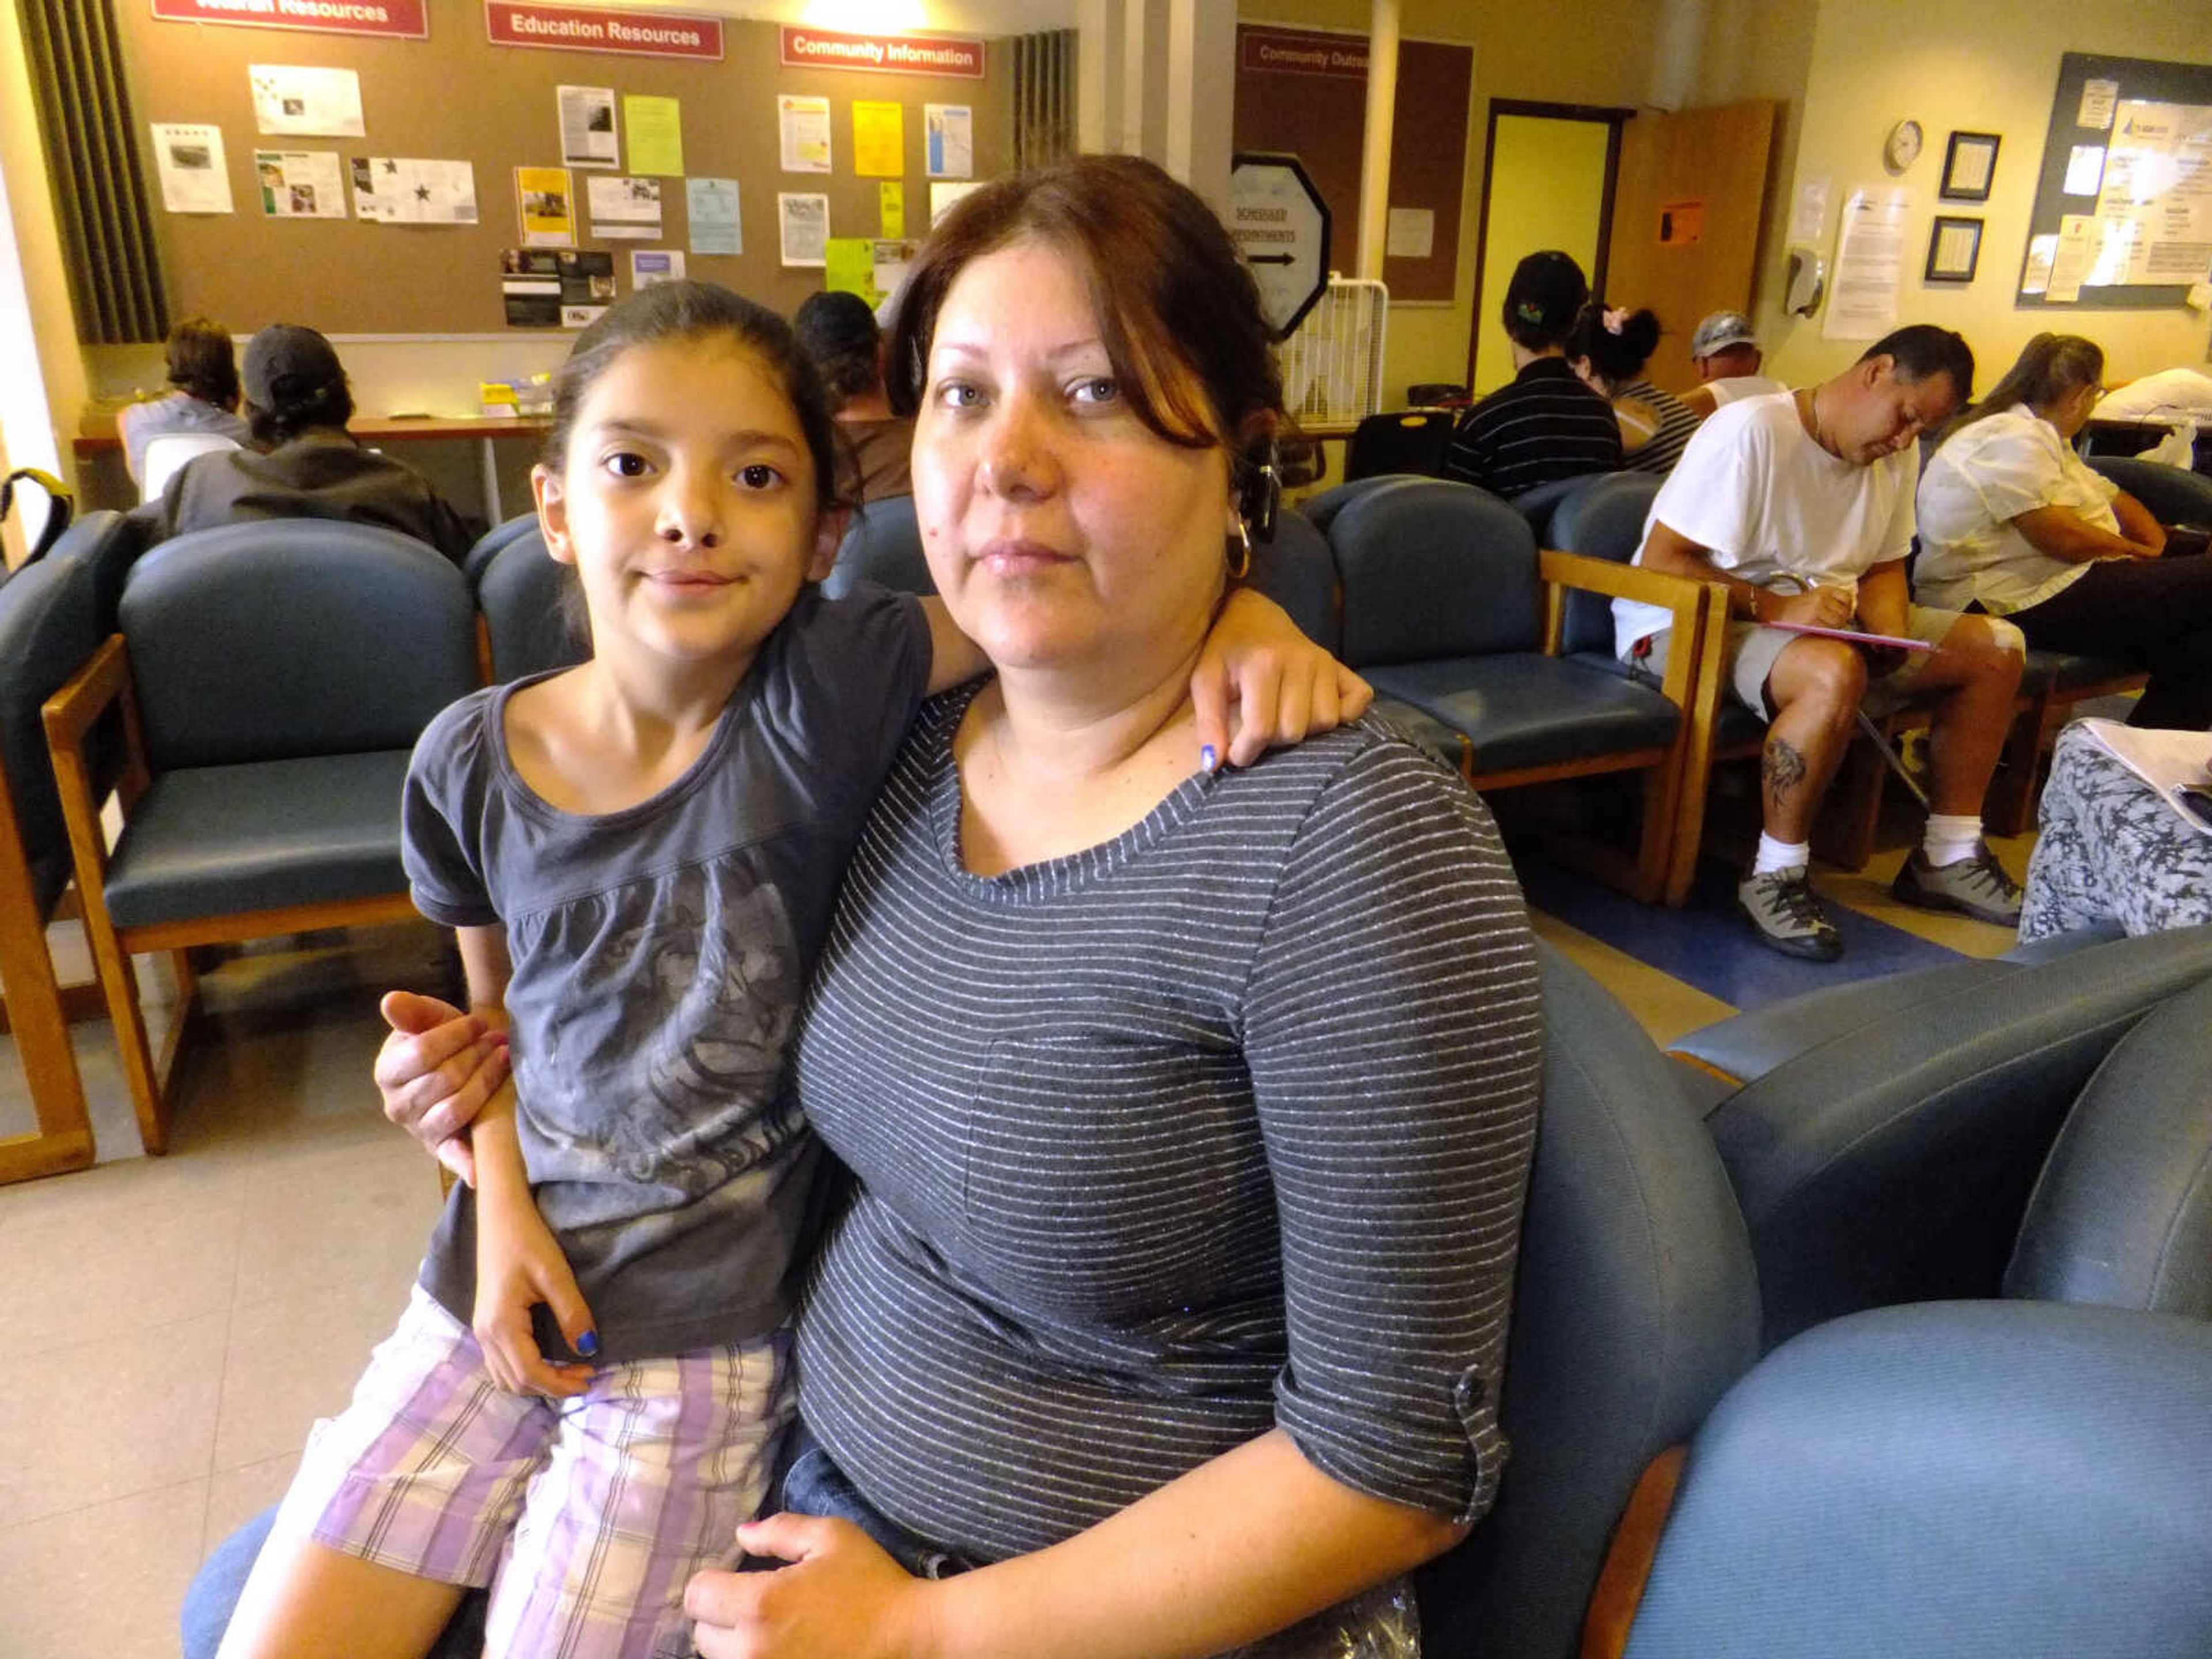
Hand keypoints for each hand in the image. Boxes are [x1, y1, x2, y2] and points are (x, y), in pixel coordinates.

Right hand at [376, 990, 509, 1186]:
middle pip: (443, 1080)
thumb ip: (412, 1011)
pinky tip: (477, 1173)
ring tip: (504, 1060)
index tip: (480, 1023)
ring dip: (485, 1082)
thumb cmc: (445, 1038)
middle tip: (499, 1040)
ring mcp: (419, 1129)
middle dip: (476, 1056)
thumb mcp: (429, 1018)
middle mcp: (397, 1105)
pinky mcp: (441, 1147)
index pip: (422, 1052)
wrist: (461, 1060)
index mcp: (387, 1071)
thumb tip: (390, 1001)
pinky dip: (463, 1165)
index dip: (455, 1035)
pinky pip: (452, 1156)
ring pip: (456, 1108)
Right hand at [474, 1186, 597, 1396]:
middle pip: (516, 1381)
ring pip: (505, 1377)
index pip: (530, 1373)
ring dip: (537, 1382)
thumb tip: (589, 1348)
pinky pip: (501, 1363)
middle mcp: (485, 1334)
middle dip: (552, 1386)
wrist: (500, 1216)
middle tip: (586, 1376)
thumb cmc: (527, 1239)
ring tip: (570, 1372)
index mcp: (501, 1325)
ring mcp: (481, 1330)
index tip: (591, 1378)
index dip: (560, 1383)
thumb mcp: (555, 1274)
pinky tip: (547, 1362)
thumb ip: (572, 1313)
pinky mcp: (485, 1324)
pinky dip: (524, 1372)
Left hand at [686, 1516, 934, 1658]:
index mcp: (761, 1603)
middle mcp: (752, 1649)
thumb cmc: (872, 1583)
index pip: (697, 1596)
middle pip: (702, 1634)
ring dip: (736, 1644)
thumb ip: (780, 1530)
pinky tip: (780, 1648)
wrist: (910, 1639)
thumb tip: (741, 1534)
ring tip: (772, 1631)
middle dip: (722, 1615)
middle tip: (757, 1606)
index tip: (736, 1579)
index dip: (713, 1582)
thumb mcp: (832, 1537)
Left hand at [1194, 589, 1373, 768]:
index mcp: (1264, 663)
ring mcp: (1326, 663)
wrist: (1253, 615)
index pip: (1262, 728)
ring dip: (1303, 731)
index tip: (1236, 752)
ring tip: (1283, 719)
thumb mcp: (1206, 680)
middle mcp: (1301, 661)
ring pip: (1325, 723)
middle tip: (1258, 729)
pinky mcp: (1342, 667)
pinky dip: (1343, 716)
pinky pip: (1358, 703)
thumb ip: (1208, 723)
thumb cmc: (1226, 651)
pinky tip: (1315, 713)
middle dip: (1272, 741)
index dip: (1245, 752)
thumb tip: (1214, 765)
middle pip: (1294, 731)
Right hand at [1767, 586, 1852, 628]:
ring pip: (1837, 621)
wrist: (1781, 609)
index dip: (1849, 606)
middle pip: (1844, 611)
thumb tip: (1850, 610)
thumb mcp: (1817, 594)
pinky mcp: (1812, 621)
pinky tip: (1823, 628)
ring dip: (1836, 626)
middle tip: (1837, 621)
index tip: (1845, 610)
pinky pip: (1828, 628)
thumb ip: (1833, 598)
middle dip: (1843, 618)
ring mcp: (1817, 610)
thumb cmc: (1800, 604)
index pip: (1847, 597)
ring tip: (1829, 625)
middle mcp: (1822, 598)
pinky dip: (1828, 630)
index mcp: (1825, 589)